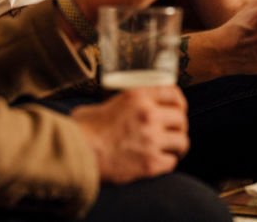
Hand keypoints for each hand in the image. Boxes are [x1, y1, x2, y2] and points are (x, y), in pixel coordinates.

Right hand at [72, 86, 187, 183]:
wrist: (75, 155)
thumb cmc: (82, 131)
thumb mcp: (101, 106)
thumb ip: (118, 105)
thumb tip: (120, 110)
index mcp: (137, 97)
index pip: (173, 93)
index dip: (179, 102)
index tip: (179, 109)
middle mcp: (148, 115)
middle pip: (181, 119)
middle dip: (179, 127)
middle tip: (173, 134)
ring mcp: (151, 139)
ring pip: (181, 142)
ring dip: (177, 147)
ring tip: (170, 150)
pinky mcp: (150, 163)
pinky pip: (171, 162)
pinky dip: (167, 163)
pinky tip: (159, 163)